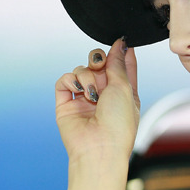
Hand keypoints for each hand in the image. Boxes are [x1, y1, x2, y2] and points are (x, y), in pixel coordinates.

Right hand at [54, 38, 139, 162]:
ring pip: (81, 70)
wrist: (99, 148)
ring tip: (92, 94)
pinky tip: (79, 90)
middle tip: (99, 64)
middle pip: (98, 65)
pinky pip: (64, 81)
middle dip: (98, 60)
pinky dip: (70, 80)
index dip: (120, 53)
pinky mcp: (66, 104)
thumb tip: (119, 44)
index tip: (121, 41)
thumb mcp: (125, 88)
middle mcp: (103, 95)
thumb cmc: (118, 123)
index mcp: (123, 93)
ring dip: (87, 76)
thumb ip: (118, 64)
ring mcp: (83, 99)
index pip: (121, 67)